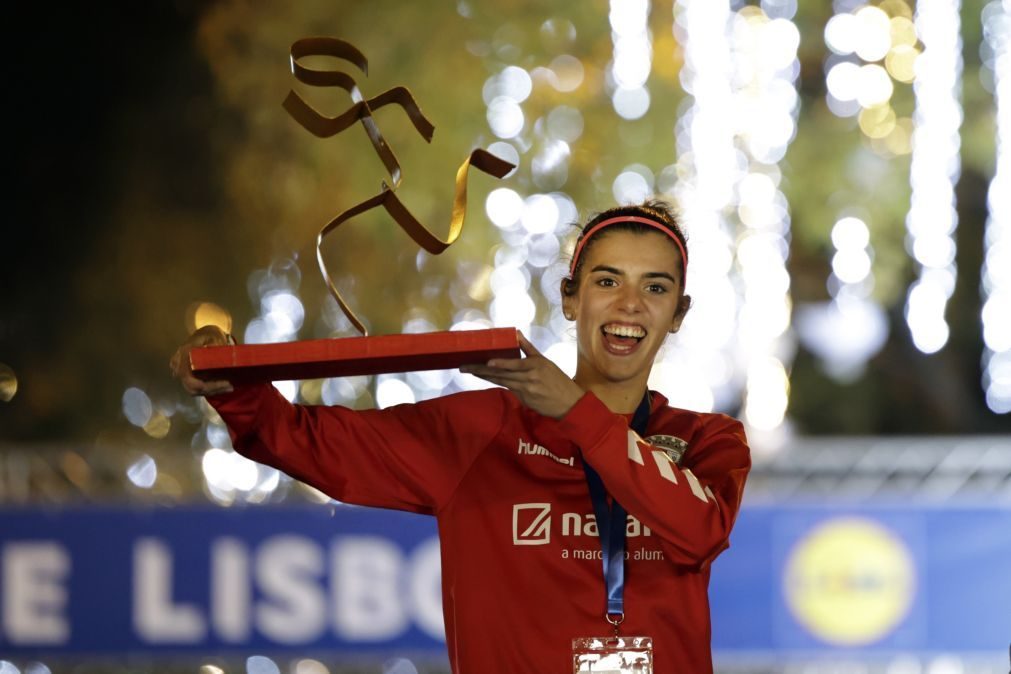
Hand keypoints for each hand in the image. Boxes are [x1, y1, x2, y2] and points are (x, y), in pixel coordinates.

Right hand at [169, 325, 234, 396]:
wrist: (203, 335)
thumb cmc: (209, 335)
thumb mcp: (213, 336)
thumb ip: (213, 342)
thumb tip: (212, 347)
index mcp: (183, 354)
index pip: (188, 377)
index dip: (206, 384)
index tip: (225, 382)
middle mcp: (178, 365)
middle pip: (191, 387)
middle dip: (212, 389)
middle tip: (230, 386)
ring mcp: (180, 371)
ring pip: (193, 390)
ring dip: (212, 391)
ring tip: (229, 387)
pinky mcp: (186, 376)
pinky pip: (195, 388)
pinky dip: (209, 389)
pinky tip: (222, 387)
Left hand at [460, 332, 583, 418]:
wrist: (569, 404)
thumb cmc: (557, 380)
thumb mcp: (545, 361)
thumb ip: (528, 348)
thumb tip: (516, 333)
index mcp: (535, 366)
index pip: (514, 365)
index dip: (500, 365)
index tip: (486, 362)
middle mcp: (529, 379)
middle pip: (501, 375)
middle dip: (481, 371)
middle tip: (464, 367)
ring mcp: (525, 392)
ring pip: (501, 382)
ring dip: (484, 377)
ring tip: (470, 371)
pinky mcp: (524, 401)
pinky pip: (508, 389)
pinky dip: (497, 383)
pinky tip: (485, 378)